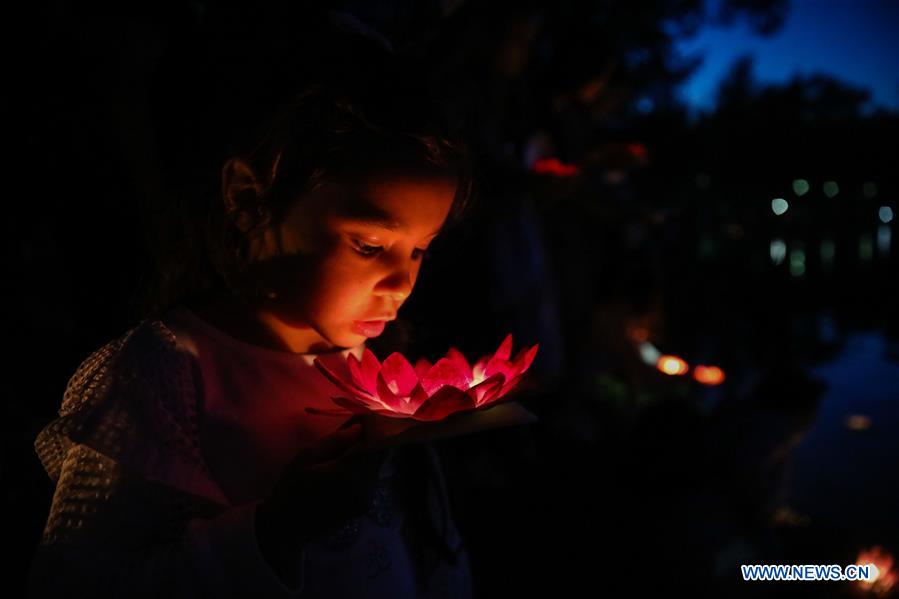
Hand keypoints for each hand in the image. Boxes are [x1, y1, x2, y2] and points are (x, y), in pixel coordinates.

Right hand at [255, 422, 385, 555]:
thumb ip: (335, 440)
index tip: (365, 413)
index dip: (374, 425)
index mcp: (351, 472)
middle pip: (379, 453)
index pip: (375, 441)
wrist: (286, 527)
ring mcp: (367, 497)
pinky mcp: (364, 504)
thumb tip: (359, 426)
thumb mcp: (307, 457)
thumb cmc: (291, 489)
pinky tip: (346, 461)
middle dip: (371, 437)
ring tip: (348, 442)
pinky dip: (363, 465)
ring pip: (376, 464)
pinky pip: (370, 477)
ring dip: (367, 451)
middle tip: (356, 425)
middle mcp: (365, 485)